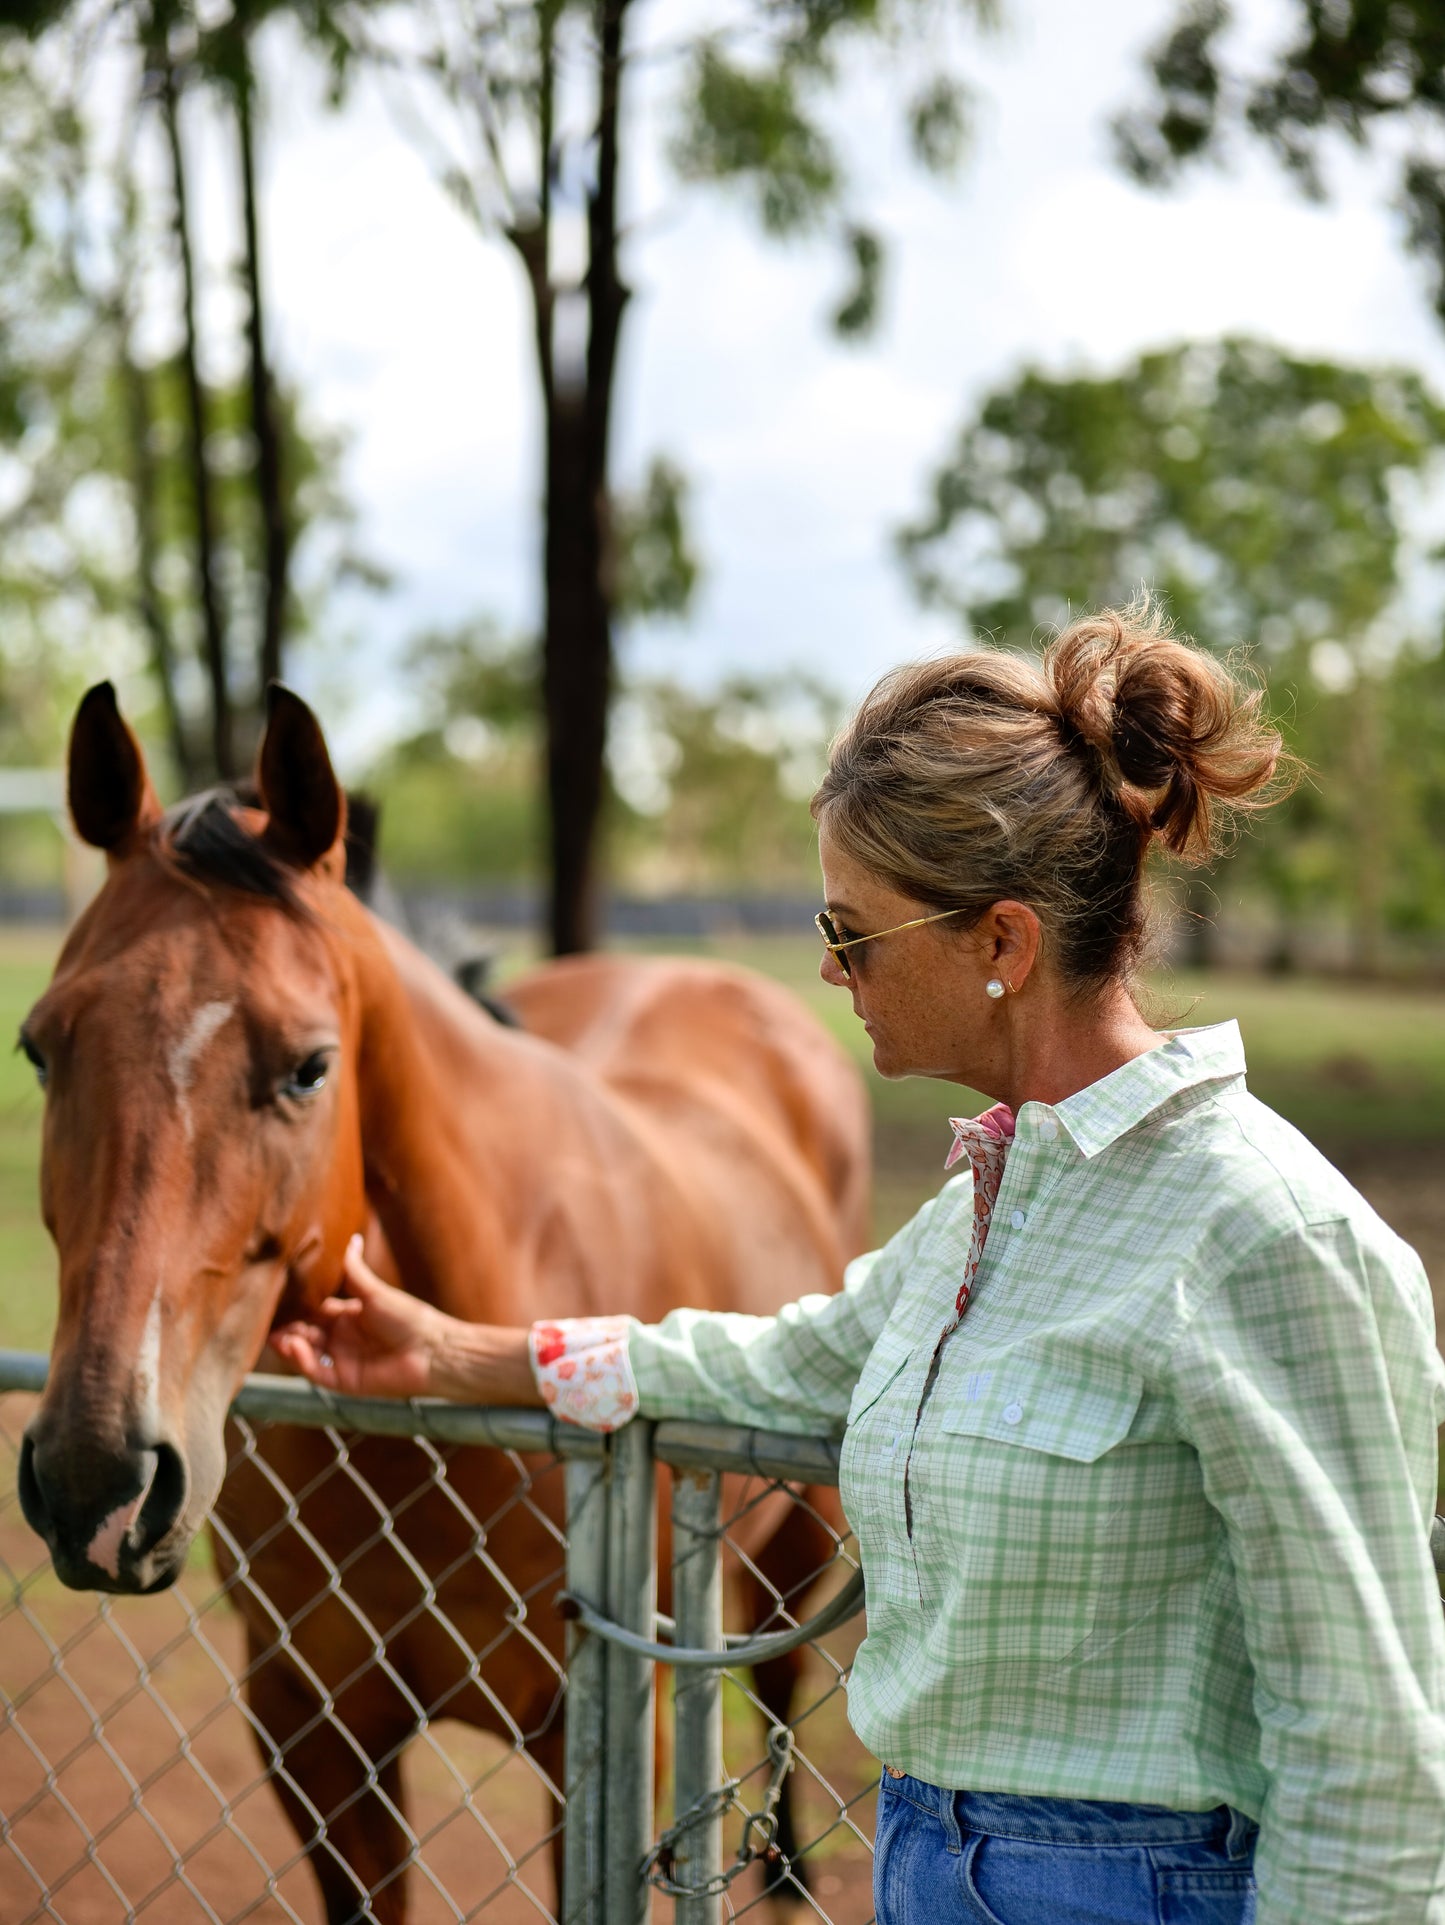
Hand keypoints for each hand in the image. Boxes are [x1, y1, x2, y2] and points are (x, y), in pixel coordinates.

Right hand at [270, 1236, 450, 1399]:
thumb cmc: (409, 1317)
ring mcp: (341, 1361)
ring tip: (276, 1334)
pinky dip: (302, 1361)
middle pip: (303, 1332)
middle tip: (266, 1318)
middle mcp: (341, 1339)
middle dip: (285, 1326)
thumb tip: (350, 1239)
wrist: (432, 1350)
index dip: (294, 1306)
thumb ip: (354, 1270)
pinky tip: (294, 1346)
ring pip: (305, 1353)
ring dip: (288, 1343)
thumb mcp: (374, 1292)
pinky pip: (316, 1373)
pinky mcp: (344, 1381)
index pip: (312, 1311)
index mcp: (347, 1316)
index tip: (274, 1297)